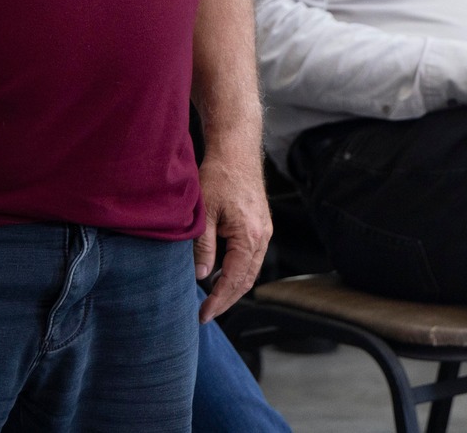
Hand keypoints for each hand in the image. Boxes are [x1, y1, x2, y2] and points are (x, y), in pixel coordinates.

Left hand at [194, 142, 270, 323]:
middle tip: (206, 314)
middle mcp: (262, 237)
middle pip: (247, 281)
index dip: (218, 301)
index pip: (234, 280)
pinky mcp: (261, 225)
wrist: (237, 151)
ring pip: (251, 271)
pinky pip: (252, 258)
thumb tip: (202, 276)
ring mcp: (264, 231)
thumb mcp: (205, 213)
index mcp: (249, 237)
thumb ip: (204, 247)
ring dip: (233, 288)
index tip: (203, 315)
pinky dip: (238, 272)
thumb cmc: (219, 176)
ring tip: (212, 300)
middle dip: (227, 300)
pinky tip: (221, 274)